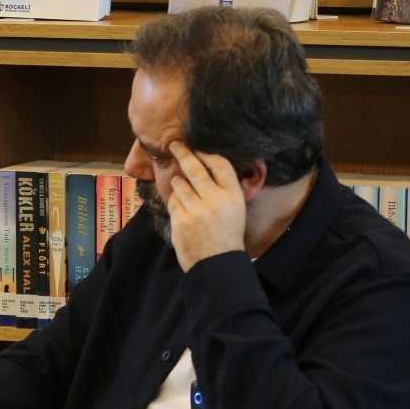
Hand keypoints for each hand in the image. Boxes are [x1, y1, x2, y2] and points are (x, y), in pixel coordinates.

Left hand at [165, 142, 246, 270]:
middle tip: (174, 145)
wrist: (217, 263)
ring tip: (180, 183)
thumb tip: (206, 165)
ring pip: (180, 184)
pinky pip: (173, 201)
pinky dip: (174, 200)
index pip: (220, 164)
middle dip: (183, 154)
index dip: (206, 153)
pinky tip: (181, 206)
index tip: (197, 148)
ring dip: (178, 181)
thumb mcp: (236, 209)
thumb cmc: (227, 235)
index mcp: (233, 195)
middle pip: (195, 169)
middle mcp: (215, 199)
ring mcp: (196, 210)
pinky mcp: (180, 220)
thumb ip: (223, 189)